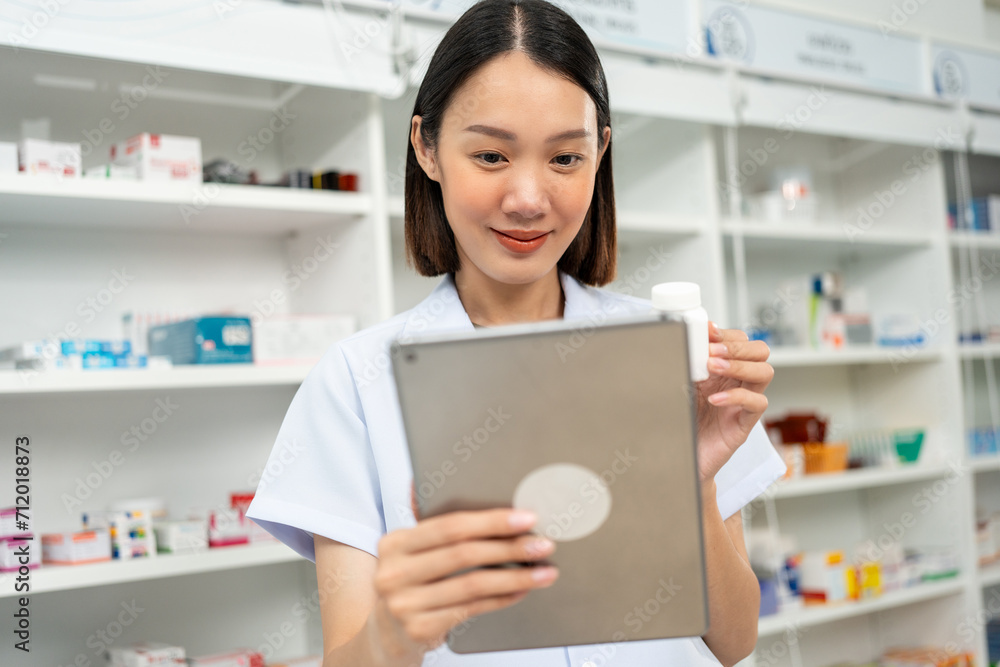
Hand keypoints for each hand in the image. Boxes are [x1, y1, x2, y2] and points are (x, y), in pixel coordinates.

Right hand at [370, 500, 557, 657]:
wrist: (386, 632)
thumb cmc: (411, 582)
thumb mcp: (413, 552)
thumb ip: (442, 532)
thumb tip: (499, 510)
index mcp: (394, 543)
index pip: (450, 526)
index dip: (491, 521)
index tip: (525, 518)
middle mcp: (394, 572)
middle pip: (464, 554)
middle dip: (509, 547)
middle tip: (542, 544)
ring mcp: (405, 603)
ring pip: (473, 584)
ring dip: (515, 577)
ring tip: (544, 572)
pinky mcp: (420, 629)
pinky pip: (472, 608)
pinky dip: (501, 598)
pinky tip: (521, 590)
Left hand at [695, 323, 772, 482]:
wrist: (678, 456)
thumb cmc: (681, 419)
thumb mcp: (682, 384)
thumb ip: (687, 362)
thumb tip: (686, 337)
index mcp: (724, 369)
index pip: (741, 340)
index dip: (727, 334)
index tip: (708, 331)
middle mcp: (738, 382)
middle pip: (760, 351)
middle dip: (737, 346)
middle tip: (713, 351)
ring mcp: (744, 402)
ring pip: (765, 372)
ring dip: (740, 365)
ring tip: (714, 367)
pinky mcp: (744, 423)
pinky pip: (757, 404)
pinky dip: (737, 397)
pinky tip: (715, 399)